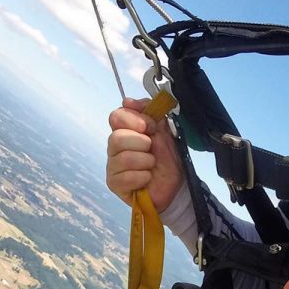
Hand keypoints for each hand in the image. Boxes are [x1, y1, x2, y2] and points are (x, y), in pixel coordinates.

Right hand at [106, 97, 183, 212]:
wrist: (176, 186)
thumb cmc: (168, 159)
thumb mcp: (165, 131)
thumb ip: (151, 112)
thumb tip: (127, 101)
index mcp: (125, 131)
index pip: (116, 117)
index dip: (135, 120)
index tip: (151, 128)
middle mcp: (114, 147)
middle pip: (117, 138)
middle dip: (142, 144)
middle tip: (152, 150)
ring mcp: (112, 166)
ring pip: (124, 158)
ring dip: (146, 161)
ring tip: (152, 166)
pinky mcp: (114, 184)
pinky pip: (125, 177)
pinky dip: (143, 177)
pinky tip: (147, 179)